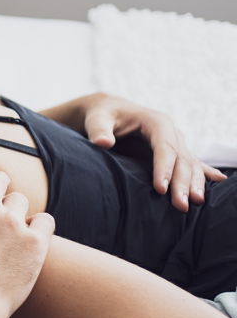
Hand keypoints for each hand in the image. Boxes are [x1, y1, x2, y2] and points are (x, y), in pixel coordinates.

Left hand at [79, 93, 225, 210]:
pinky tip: (219, 181)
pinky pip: (191, 163)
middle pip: (181, 159)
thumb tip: (102, 142)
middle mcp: (170, 132)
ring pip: (189, 164)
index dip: (164, 168)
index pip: (164, 147)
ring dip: (194, 184)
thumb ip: (99, 130)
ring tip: (195, 203)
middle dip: (182, 183)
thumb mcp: (97, 119)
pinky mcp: (172, 152)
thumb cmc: (102, 116)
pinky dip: (203, 173)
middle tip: (181, 205)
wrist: (108, 111)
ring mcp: (174, 142)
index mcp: (156, 122)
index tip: (160, 189)